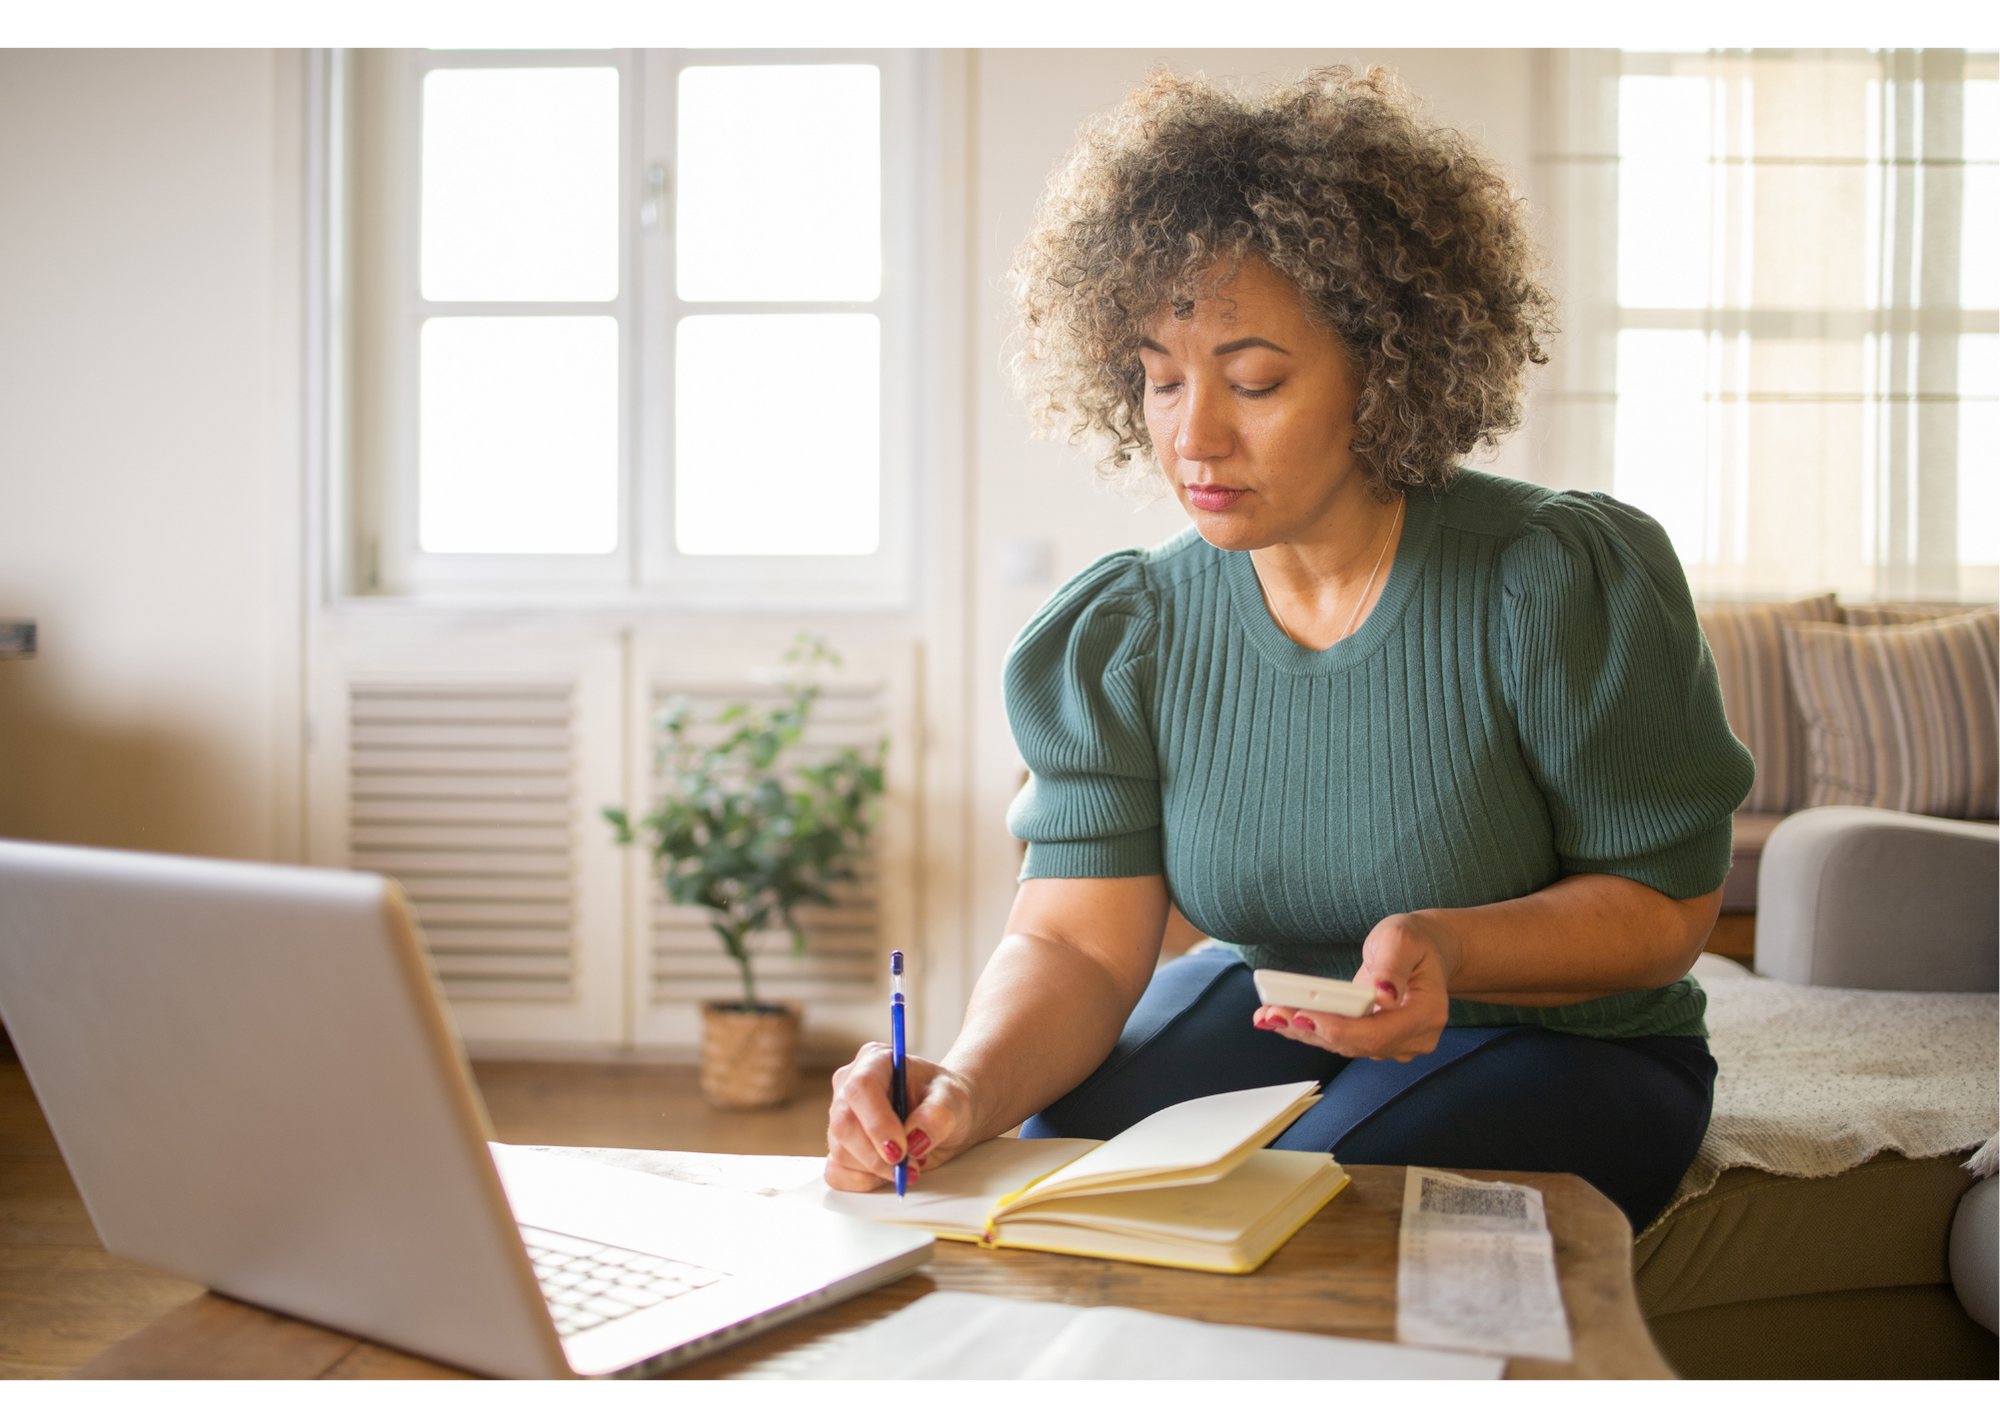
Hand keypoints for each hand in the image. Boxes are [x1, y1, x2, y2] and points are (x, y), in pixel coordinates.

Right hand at [825, 1043, 977, 1191]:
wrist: (944, 1117)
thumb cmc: (945, 1099)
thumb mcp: (954, 1099)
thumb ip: (939, 1114)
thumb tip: (915, 1138)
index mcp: (875, 1062)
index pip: (861, 1088)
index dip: (877, 1122)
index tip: (900, 1150)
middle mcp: (850, 1087)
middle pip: (844, 1124)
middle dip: (876, 1155)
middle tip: (909, 1167)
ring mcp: (841, 1117)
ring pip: (840, 1151)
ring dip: (876, 1169)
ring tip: (909, 1165)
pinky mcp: (841, 1146)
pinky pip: (836, 1172)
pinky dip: (862, 1181)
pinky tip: (886, 1175)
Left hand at [1249, 911, 1458, 1061]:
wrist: (1423, 952)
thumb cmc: (1414, 942)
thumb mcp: (1402, 940)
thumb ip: (1392, 967)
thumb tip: (1384, 996)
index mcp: (1425, 1014)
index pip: (1378, 1033)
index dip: (1339, 1029)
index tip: (1304, 1016)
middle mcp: (1413, 1038)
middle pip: (1355, 1043)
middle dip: (1310, 1029)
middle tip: (1271, 1013)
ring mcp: (1395, 1044)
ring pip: (1343, 1045)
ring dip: (1303, 1030)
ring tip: (1268, 1014)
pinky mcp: (1375, 1041)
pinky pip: (1340, 1039)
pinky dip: (1310, 1028)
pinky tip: (1280, 1018)